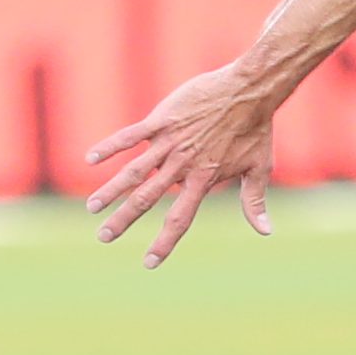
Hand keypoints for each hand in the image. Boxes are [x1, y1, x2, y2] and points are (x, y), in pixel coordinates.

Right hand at [83, 61, 282, 268]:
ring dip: (111, 190)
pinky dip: (110, 147)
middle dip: (123, 220)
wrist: (248, 91)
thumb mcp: (259, 169)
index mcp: (203, 180)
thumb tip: (266, 232)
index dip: (164, 242)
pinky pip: (130, 136)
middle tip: (103, 237)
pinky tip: (90, 159)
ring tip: (92, 207)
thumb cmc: (255, 129)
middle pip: (146, 198)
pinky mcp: (161, 120)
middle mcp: (182, 165)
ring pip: (133, 171)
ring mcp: (169, 142)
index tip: (148, 263)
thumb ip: (254, 202)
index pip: (179, 219)